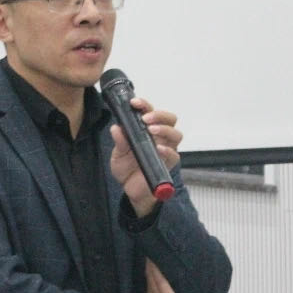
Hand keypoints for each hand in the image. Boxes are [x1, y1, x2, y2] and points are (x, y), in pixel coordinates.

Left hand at [109, 97, 181, 217]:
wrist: (130, 189)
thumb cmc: (127, 168)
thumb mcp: (118, 154)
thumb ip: (119, 141)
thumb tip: (116, 127)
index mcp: (147, 130)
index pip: (151, 112)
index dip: (145, 105)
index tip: (134, 103)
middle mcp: (160, 137)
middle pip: (170, 119)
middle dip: (159, 115)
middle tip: (145, 118)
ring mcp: (166, 150)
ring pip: (176, 134)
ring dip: (165, 129)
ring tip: (151, 130)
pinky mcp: (168, 164)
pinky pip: (174, 155)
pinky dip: (167, 150)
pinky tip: (158, 148)